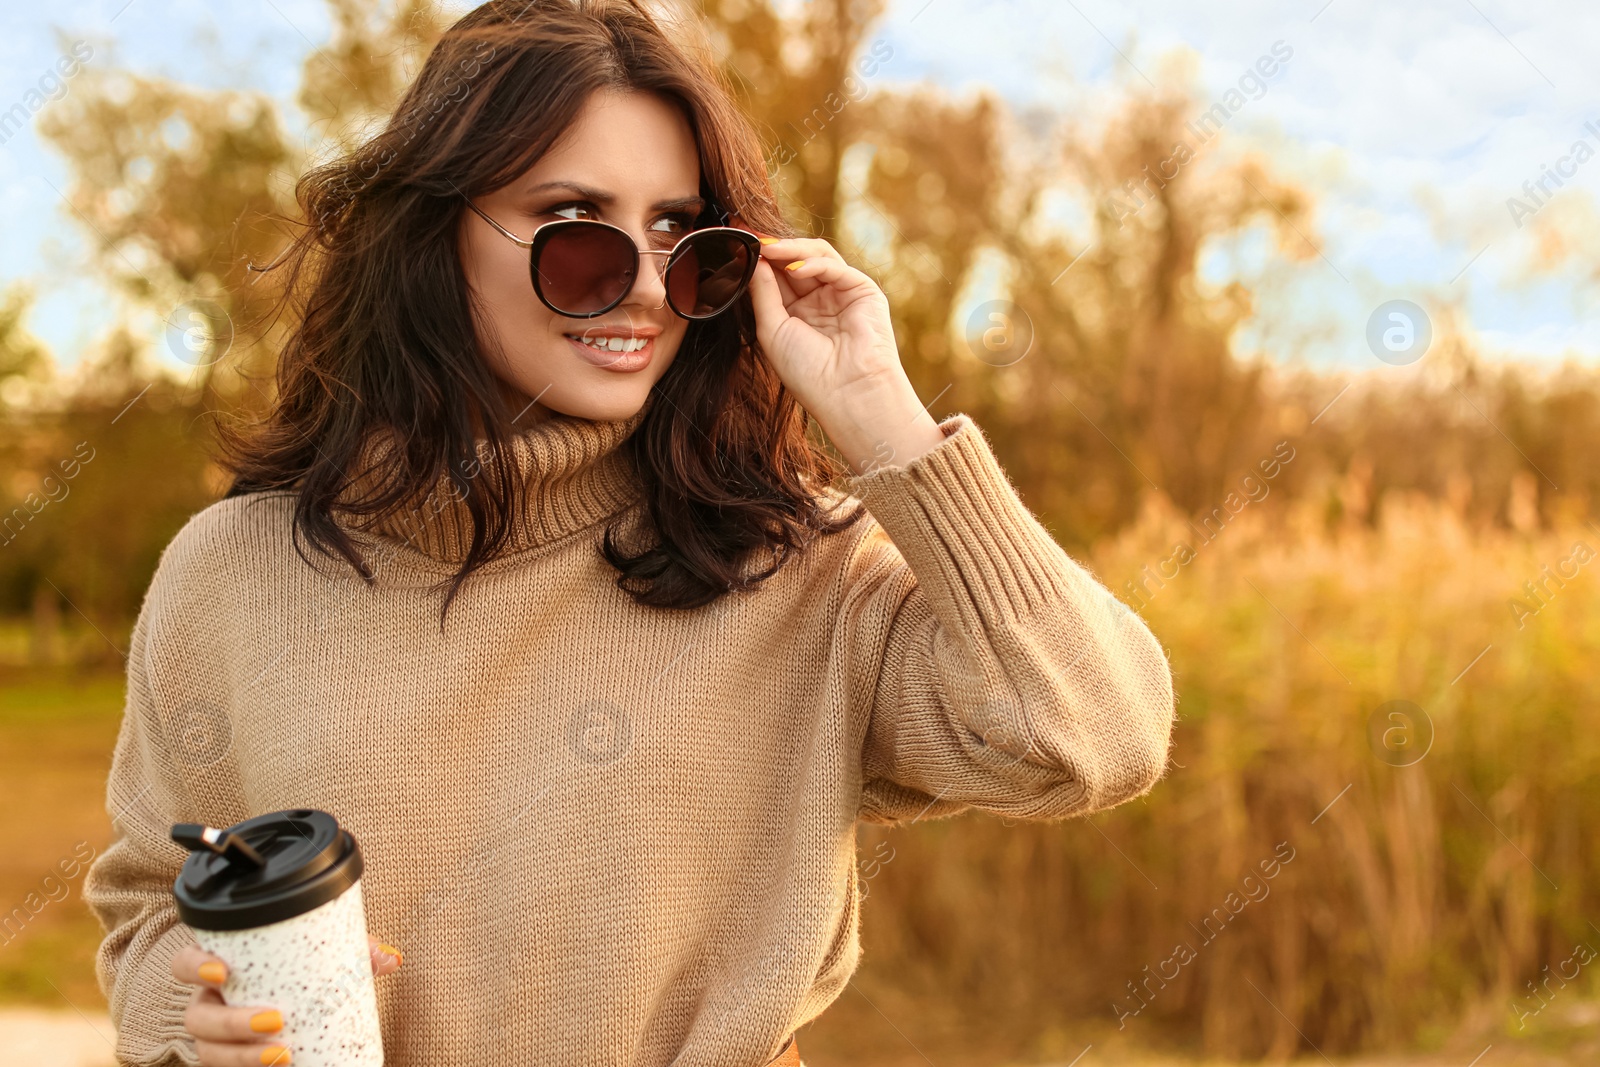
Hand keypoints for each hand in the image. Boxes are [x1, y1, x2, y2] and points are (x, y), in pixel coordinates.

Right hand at [171, 936, 400, 1064]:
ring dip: (241, 1058)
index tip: (223, 971)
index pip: (185, 964)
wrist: (308, 1019)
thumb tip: (392, 958)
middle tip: (276, 1021)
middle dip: (232, 1024)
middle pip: (197, 1020)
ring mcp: (216, 1043)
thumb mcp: (326, 960)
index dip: (194, 966)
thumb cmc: (305, 978)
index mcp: (224, 973)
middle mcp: (211, 1008)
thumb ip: (356, 954)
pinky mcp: (231, 1065)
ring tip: (284, 1056)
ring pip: (208, 1054)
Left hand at [746, 235, 944, 473]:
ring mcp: (841, 293)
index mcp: (796, 313)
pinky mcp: (862, 290)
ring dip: (790, 250)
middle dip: (771, 248)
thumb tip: (752, 259)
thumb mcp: (772, 330)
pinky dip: (813, 263)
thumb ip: (762, 293)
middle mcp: (819, 300)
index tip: (735, 242)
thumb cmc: (808, 373)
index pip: (775, 275)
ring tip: (768, 249)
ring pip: (816, 256)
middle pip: (794, 261)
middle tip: (748, 235)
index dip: (757, 259)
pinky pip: (835, 267)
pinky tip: (794, 269)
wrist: (847, 395)